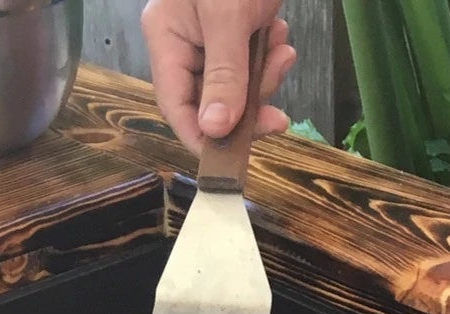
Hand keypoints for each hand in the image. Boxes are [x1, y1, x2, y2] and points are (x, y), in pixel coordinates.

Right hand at [142, 1, 296, 154]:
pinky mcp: (234, 31)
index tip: (232, 162)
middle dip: (248, 108)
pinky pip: (250, 62)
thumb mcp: (227, 16)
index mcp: (167, 38)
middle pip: (211, 103)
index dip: (203, 140)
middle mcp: (184, 44)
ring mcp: (209, 38)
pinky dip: (269, 57)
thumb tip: (215, 128)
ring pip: (237, 86)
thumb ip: (223, 72)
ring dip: (265, 79)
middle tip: (276, 115)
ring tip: (283, 54)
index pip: (176, 107)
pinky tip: (279, 38)